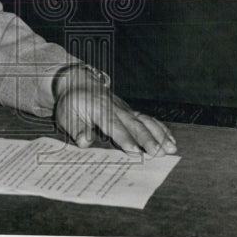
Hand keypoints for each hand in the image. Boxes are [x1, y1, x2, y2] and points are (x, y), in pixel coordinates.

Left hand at [53, 67, 176, 155]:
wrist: (80, 83)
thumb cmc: (72, 102)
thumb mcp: (66, 115)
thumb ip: (76, 129)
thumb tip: (84, 142)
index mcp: (98, 109)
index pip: (113, 125)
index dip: (124, 138)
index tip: (134, 151)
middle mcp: (115, 108)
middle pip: (134, 124)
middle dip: (147, 139)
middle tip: (158, 153)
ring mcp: (126, 109)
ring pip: (145, 121)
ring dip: (159, 135)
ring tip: (171, 149)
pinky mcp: (132, 112)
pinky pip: (149, 119)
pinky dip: (161, 129)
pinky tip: (171, 141)